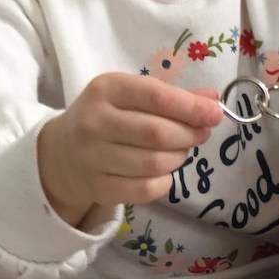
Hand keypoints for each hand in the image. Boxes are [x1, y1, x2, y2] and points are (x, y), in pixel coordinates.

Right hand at [38, 73, 222, 226]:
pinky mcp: (98, 187)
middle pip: (158, 133)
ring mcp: (93, 158)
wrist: (62, 153)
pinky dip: (165, 181)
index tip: (215, 114)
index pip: (155, 96)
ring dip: (179, 158)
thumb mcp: (132, 96)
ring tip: (179, 151)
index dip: (191, 107)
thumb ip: (173, 97)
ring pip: (156, 163)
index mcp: (106, 89)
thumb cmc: (108, 118)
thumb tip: (213, 101)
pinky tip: (162, 171)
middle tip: (200, 134)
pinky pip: (147, 189)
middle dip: (190, 135)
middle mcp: (94, 122)